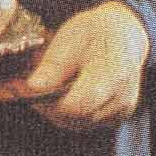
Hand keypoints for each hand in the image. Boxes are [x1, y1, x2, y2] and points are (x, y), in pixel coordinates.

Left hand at [26, 1, 150, 130]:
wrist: (123, 32)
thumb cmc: (95, 32)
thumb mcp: (70, 38)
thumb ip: (53, 65)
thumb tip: (33, 87)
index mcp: (112, 73)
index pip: (76, 105)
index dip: (50, 103)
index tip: (32, 89)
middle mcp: (122, 96)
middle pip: (76, 118)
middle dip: (49, 107)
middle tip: (32, 88)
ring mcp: (122, 109)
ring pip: (80, 123)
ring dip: (58, 111)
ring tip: (48, 88)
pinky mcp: (119, 115)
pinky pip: (88, 122)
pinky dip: (72, 114)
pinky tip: (64, 94)